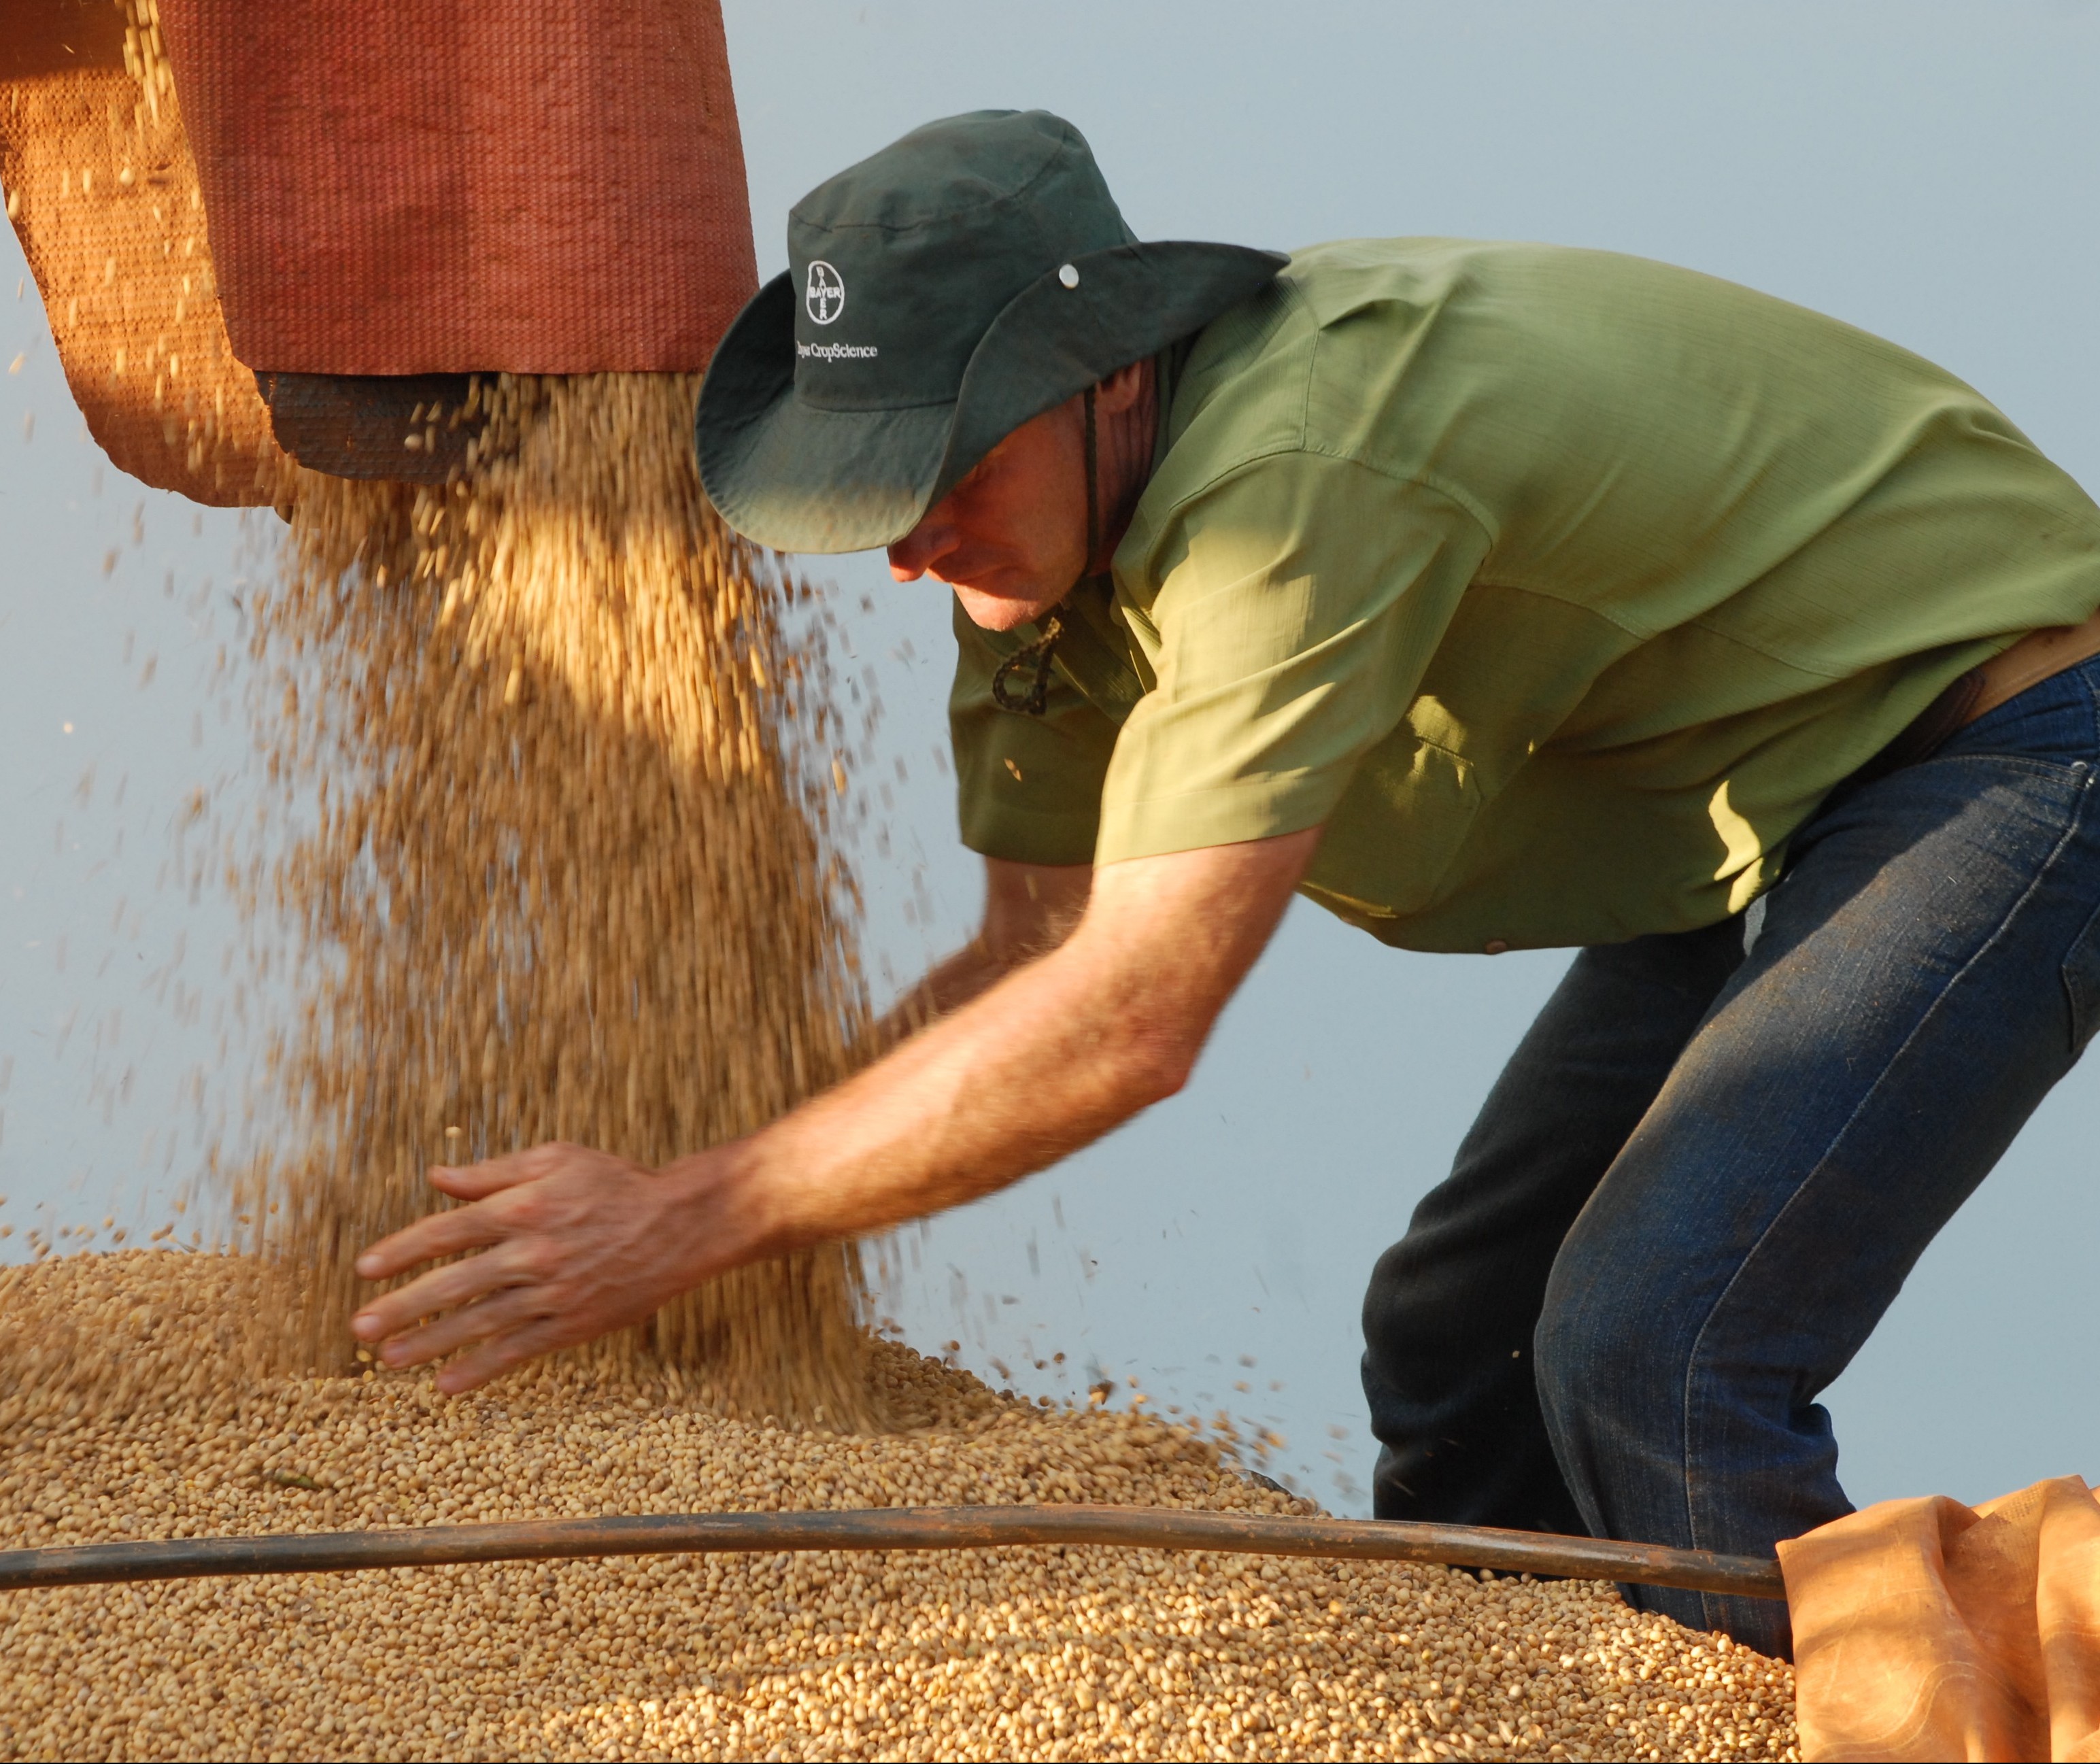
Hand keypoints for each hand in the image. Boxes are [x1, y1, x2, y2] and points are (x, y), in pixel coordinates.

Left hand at [349, 1142, 745, 1393]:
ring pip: (480, 1322)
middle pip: (454, 1283)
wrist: (680, 1225)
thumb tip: (437, 1177)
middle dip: (402, 1307)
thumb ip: (493, 1172)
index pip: (447, 1231)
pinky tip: (448, 1384)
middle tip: (360, 1328)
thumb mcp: (556, 1159)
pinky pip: (520, 1350)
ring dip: (430, 1343)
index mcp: (523, 1207)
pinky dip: (482, 1368)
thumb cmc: (616, 1183)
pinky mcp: (573, 1322)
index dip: (402, 1250)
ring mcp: (553, 1292)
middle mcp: (531, 1252)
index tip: (365, 1269)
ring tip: (389, 1361)